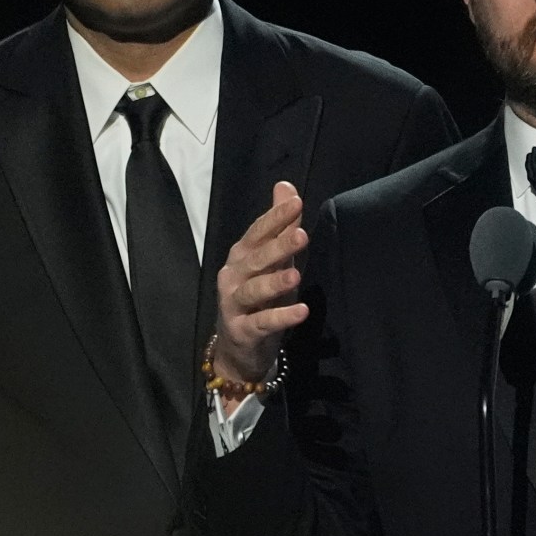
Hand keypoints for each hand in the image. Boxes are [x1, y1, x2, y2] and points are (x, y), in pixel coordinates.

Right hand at [214, 181, 310, 386]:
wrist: (238, 349)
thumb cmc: (258, 299)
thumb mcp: (272, 261)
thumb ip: (279, 226)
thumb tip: (285, 187)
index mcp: (241, 256)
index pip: (257, 232)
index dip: (275, 218)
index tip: (296, 202)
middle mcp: (233, 276)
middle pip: (256, 259)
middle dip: (278, 246)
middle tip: (302, 236)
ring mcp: (234, 304)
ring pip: (255, 290)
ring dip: (275, 282)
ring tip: (295, 275)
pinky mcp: (242, 331)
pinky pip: (262, 322)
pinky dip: (281, 317)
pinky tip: (301, 311)